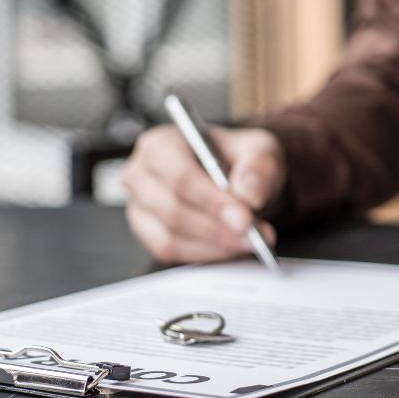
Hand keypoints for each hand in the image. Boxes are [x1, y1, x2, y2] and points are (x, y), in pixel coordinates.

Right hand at [121, 125, 285, 263]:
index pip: (179, 175)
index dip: (211, 200)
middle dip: (216, 227)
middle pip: (172, 209)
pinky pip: (170, 252)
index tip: (244, 218)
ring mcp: (139, 206)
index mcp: (161, 144)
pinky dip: (204, 253)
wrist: (234, 180)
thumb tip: (249, 195)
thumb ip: (257, 167)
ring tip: (249, 241)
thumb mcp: (258, 150)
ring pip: (169, 236)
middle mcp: (141, 173)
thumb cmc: (239, 160)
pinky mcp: (147, 233)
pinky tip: (230, 247)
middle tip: (252, 235)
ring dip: (214, 244)